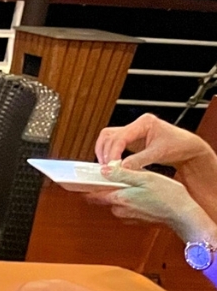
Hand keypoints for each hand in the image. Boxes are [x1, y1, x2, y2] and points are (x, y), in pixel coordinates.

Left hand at [87, 164, 216, 241]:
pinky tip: (141, 195)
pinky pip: (126, 208)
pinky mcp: (136, 220)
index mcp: (119, 199)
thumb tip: (104, 170)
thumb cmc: (167, 195)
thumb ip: (122, 174)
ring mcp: (127, 217)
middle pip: (103, 198)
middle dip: (105, 188)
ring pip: (116, 203)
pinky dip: (130, 201)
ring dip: (120, 194)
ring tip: (133, 184)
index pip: (92, 195)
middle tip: (113, 177)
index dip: (86, 187)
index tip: (81, 180)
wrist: (183, 215)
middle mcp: (119, 210)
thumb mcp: (145, 178)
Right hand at [96, 113, 216, 171]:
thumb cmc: (178, 145)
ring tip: (106, 166)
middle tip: (107, 168)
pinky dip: (109, 153)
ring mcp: (132, 132)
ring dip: (104, 151)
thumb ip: (138, 160)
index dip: (113, 152)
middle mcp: (136, 125)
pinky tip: (111, 163)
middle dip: (106, 152)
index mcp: (144, 123)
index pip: (121, 136)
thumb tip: (121, 167)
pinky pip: (113, 144)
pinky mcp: (131, 140)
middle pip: (110, 136)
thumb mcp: (159, 154)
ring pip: (108, 138)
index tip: (112, 166)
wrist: (187, 147)